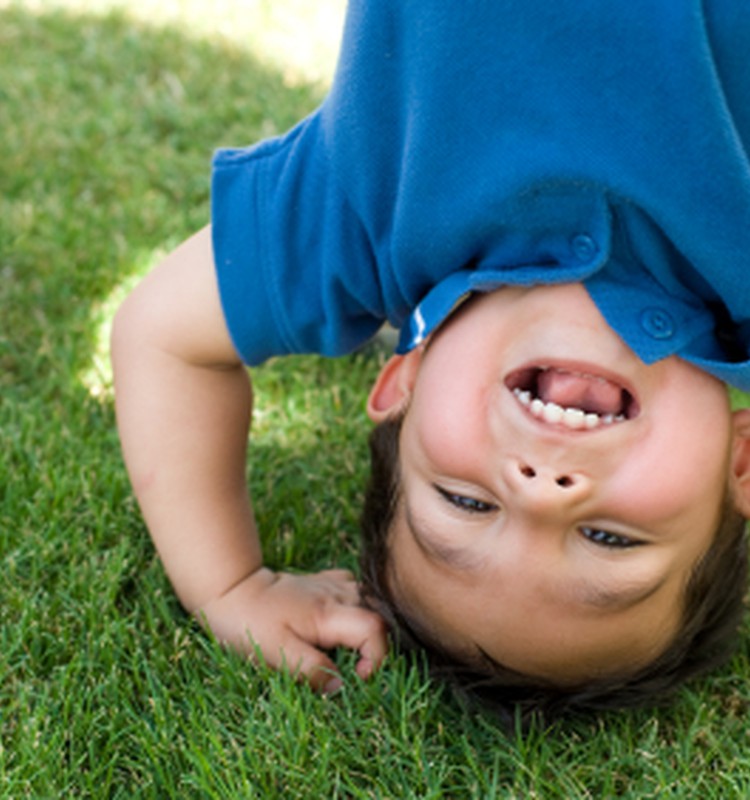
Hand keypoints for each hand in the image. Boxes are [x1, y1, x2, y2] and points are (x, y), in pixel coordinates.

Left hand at [197, 567, 388, 691]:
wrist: (232, 589)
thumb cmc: (250, 624)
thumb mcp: (276, 653)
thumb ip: (311, 669)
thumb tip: (340, 687)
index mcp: (327, 612)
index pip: (374, 628)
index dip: (378, 656)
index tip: (359, 677)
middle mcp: (336, 594)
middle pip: (377, 615)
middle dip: (375, 646)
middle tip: (354, 669)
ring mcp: (331, 585)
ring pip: (368, 602)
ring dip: (366, 628)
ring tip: (348, 650)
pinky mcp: (324, 582)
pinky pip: (353, 591)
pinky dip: (356, 609)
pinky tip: (341, 624)